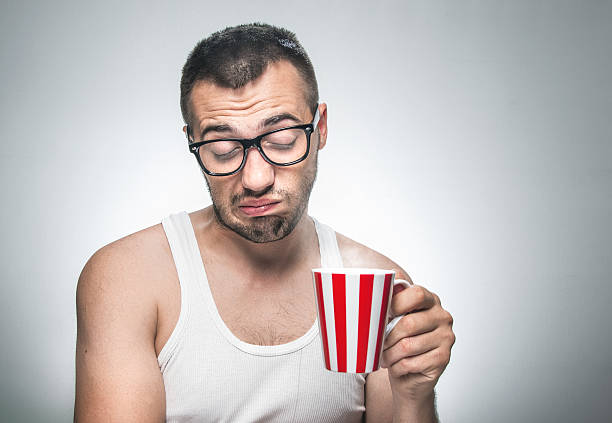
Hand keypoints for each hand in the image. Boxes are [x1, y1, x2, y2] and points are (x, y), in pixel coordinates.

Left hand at [381, 283, 454, 403]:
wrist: (411, 375)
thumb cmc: (400, 341)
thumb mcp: (394, 319)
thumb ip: (390, 301)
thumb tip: (378, 282)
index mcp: (431, 300)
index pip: (416, 294)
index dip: (395, 303)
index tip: (382, 314)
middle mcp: (442, 317)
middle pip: (408, 323)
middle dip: (387, 336)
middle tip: (377, 343)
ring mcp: (446, 338)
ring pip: (408, 346)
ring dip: (389, 354)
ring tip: (384, 356)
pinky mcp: (443, 359)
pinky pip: (411, 363)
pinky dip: (397, 367)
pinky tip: (395, 366)